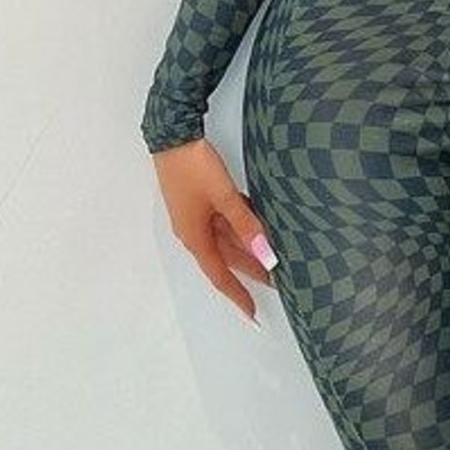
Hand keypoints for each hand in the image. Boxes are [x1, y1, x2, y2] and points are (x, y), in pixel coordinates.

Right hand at [150, 137, 278, 326]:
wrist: (173, 135)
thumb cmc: (193, 167)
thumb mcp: (224, 197)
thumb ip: (246, 225)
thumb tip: (264, 254)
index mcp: (195, 237)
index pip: (220, 275)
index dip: (238, 294)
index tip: (254, 313)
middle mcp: (194, 231)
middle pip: (226, 257)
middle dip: (250, 270)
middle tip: (276, 280)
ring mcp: (196, 214)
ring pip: (225, 238)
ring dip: (246, 247)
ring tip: (271, 255)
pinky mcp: (200, 198)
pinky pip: (223, 220)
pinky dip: (240, 226)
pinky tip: (257, 224)